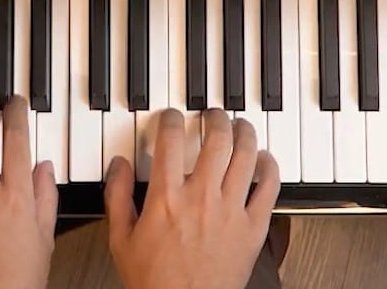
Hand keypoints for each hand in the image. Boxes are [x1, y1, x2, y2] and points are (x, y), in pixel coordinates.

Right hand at [105, 109, 279, 288]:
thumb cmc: (154, 281)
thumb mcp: (121, 239)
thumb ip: (117, 196)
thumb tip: (118, 165)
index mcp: (166, 197)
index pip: (170, 139)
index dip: (170, 119)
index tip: (171, 117)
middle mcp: (201, 197)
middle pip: (216, 138)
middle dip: (215, 117)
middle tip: (213, 114)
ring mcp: (230, 211)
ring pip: (246, 155)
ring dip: (244, 133)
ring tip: (240, 126)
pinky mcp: (253, 228)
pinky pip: (269, 187)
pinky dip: (270, 167)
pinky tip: (265, 159)